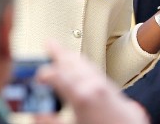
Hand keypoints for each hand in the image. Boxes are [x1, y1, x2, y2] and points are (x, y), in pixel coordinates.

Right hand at [35, 41, 150, 123]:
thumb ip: (50, 120)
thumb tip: (38, 113)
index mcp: (82, 95)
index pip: (59, 75)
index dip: (45, 72)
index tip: (38, 72)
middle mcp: (98, 88)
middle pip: (76, 64)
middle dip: (62, 53)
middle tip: (50, 43)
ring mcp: (111, 90)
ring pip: (91, 68)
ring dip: (76, 59)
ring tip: (66, 53)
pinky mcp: (121, 97)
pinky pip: (101, 76)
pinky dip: (89, 69)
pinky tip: (86, 71)